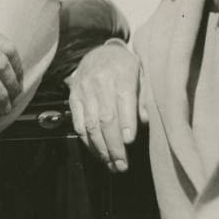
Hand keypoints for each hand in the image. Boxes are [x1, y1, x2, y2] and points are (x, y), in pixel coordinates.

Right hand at [67, 40, 145, 171]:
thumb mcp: (142, 74)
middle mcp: (100, 80)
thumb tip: (145, 121)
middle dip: (114, 144)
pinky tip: (98, 153)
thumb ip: (145, 96)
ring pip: (90, 124)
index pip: (124, 98)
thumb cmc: (126, 68)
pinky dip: (87, 141)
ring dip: (101, 148)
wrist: (100, 53)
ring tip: (112, 165)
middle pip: (106, 116)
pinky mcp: (73, 98)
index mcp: (122, 72)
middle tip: (122, 165)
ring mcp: (84, 90)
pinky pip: (78, 123)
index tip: (130, 141)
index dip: (126, 121)